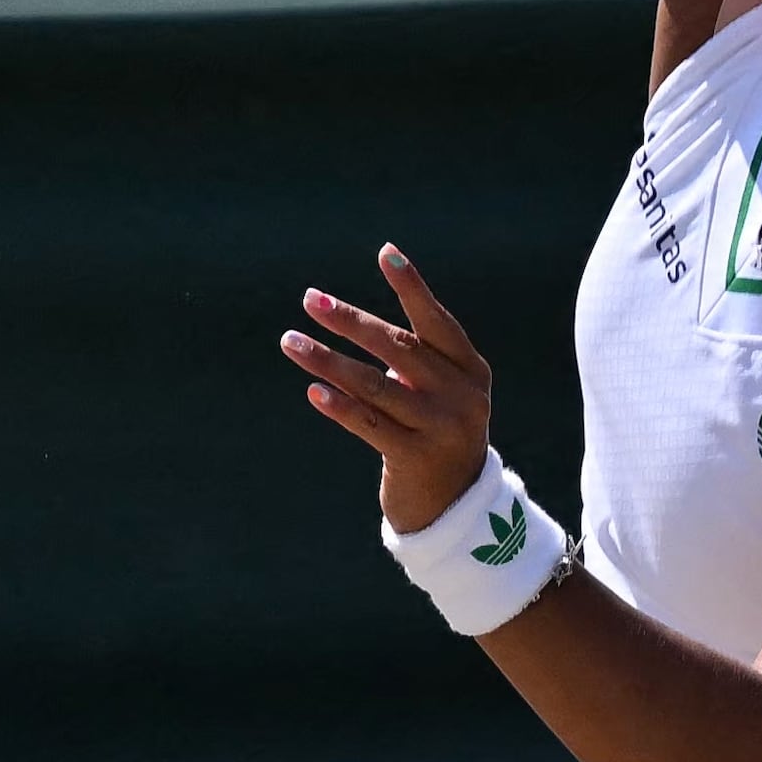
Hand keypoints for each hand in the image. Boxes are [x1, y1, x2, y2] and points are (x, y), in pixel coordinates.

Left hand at [283, 243, 495, 529]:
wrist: (457, 508)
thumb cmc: (438, 435)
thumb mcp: (443, 393)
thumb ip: (415, 359)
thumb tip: (349, 317)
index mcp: (470, 370)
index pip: (437, 322)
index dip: (412, 288)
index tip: (386, 253)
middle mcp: (461, 395)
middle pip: (399, 348)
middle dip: (350, 321)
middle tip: (310, 299)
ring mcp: (441, 428)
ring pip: (376, 385)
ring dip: (328, 361)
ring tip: (291, 341)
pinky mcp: (416, 459)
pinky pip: (370, 425)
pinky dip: (340, 406)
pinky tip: (313, 390)